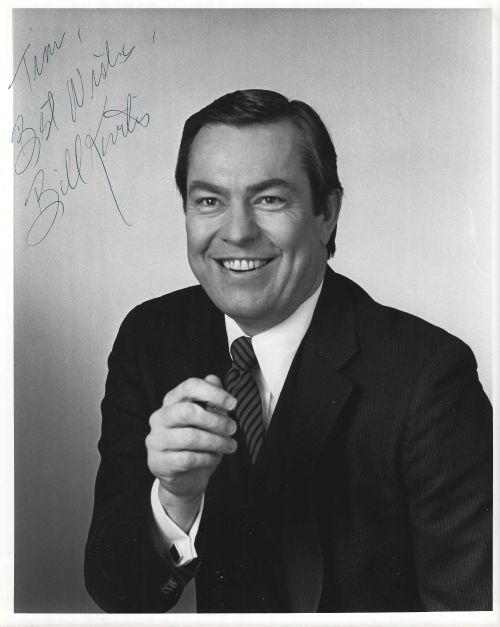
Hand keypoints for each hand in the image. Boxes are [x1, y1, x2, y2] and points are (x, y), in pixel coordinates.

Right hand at [146, 374, 236, 530]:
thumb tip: (213, 379)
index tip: (233, 404)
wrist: (186, 477)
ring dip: (216, 442)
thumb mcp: (208, 418)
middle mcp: (159, 417)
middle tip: (233, 428)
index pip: (189, 387)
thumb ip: (210, 399)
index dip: (213, 393)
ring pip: (190, 437)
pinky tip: (216, 458)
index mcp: (171, 401)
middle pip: (187, 411)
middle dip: (215, 420)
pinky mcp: (158, 462)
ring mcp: (155, 440)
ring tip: (230, 446)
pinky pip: (187, 458)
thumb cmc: (198, 443)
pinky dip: (207, 458)